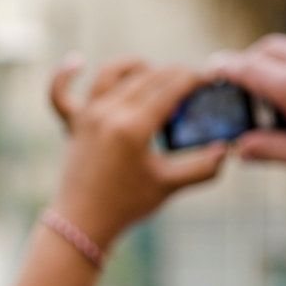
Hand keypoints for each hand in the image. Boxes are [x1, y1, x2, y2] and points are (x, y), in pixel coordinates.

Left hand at [50, 58, 226, 247]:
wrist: (83, 223)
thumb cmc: (127, 205)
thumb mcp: (170, 185)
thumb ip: (203, 167)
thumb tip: (226, 148)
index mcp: (134, 127)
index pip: (171, 88)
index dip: (195, 80)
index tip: (210, 80)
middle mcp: (108, 114)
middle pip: (147, 78)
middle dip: (174, 76)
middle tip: (191, 87)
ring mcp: (86, 117)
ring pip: (111, 74)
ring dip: (135, 67)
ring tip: (152, 74)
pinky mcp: (71, 125)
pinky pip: (59, 93)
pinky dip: (65, 75)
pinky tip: (78, 62)